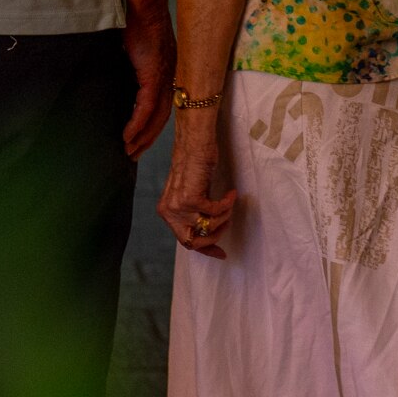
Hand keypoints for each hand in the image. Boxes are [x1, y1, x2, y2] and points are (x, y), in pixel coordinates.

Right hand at [120, 7, 173, 158]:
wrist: (140, 4)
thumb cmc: (133, 20)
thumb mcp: (134, 49)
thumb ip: (132, 65)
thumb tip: (119, 76)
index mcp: (166, 70)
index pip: (163, 105)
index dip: (152, 125)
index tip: (140, 140)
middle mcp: (170, 76)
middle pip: (162, 116)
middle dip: (148, 138)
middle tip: (133, 153)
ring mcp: (164, 75)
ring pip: (156, 116)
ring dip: (142, 136)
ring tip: (128, 150)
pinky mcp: (154, 74)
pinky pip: (147, 107)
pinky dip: (137, 124)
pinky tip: (128, 136)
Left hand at [160, 104, 239, 259]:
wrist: (194, 142)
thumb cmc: (195, 164)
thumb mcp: (191, 194)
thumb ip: (194, 213)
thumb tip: (208, 233)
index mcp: (166, 212)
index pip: (184, 240)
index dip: (205, 250)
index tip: (221, 253)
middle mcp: (168, 211)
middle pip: (193, 241)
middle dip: (215, 237)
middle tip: (227, 223)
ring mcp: (177, 206)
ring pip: (208, 227)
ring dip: (224, 217)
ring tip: (229, 204)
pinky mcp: (190, 198)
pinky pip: (216, 212)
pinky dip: (227, 204)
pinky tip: (231, 194)